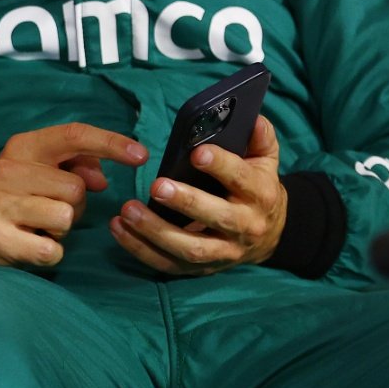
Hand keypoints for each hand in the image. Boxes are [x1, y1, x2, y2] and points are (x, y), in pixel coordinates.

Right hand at [0, 122, 148, 270]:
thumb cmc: (17, 201)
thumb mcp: (40, 174)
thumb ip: (75, 166)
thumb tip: (101, 178)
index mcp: (21, 148)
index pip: (73, 135)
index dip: (111, 143)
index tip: (141, 155)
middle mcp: (5, 170)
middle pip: (76, 187)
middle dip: (74, 205)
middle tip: (48, 210)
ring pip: (66, 218)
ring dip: (61, 230)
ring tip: (38, 227)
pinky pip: (53, 249)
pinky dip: (50, 253)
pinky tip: (30, 245)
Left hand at [111, 115, 286, 274]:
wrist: (269, 235)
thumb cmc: (256, 187)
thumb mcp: (265, 160)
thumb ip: (260, 137)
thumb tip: (250, 118)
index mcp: (260, 195)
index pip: (242, 180)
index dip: (221, 166)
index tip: (197, 153)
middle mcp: (245, 227)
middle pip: (217, 218)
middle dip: (186, 202)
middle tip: (157, 185)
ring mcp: (223, 252)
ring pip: (191, 247)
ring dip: (156, 231)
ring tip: (128, 210)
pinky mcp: (200, 269)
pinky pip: (168, 263)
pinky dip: (141, 249)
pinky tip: (119, 228)